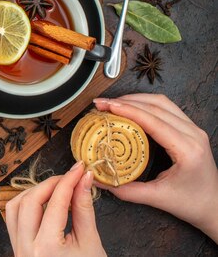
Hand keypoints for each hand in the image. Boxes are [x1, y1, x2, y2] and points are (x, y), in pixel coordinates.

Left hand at [5, 161, 106, 256]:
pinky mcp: (16, 248)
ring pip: (14, 207)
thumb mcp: (91, 242)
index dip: (69, 181)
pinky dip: (24, 204)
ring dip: (33, 192)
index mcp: (47, 248)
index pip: (56, 203)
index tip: (80, 169)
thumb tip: (85, 179)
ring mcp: (17, 249)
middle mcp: (26, 248)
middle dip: (51, 183)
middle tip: (70, 177)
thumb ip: (85, 208)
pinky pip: (12, 219)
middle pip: (30, 200)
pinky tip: (42, 201)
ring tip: (55, 188)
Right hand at [94, 94, 217, 241]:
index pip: (153, 120)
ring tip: (113, 104)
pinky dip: (145, 104)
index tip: (106, 106)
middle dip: (126, 101)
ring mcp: (193, 129)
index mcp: (187, 149)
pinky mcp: (190, 129)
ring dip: (135, 99)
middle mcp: (193, 134)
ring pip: (162, 102)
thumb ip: (126, 190)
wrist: (215, 207)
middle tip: (102, 103)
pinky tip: (130, 108)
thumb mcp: (157, 199)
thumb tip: (99, 179)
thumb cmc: (192, 203)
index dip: (127, 110)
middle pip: (156, 105)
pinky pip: (167, 108)